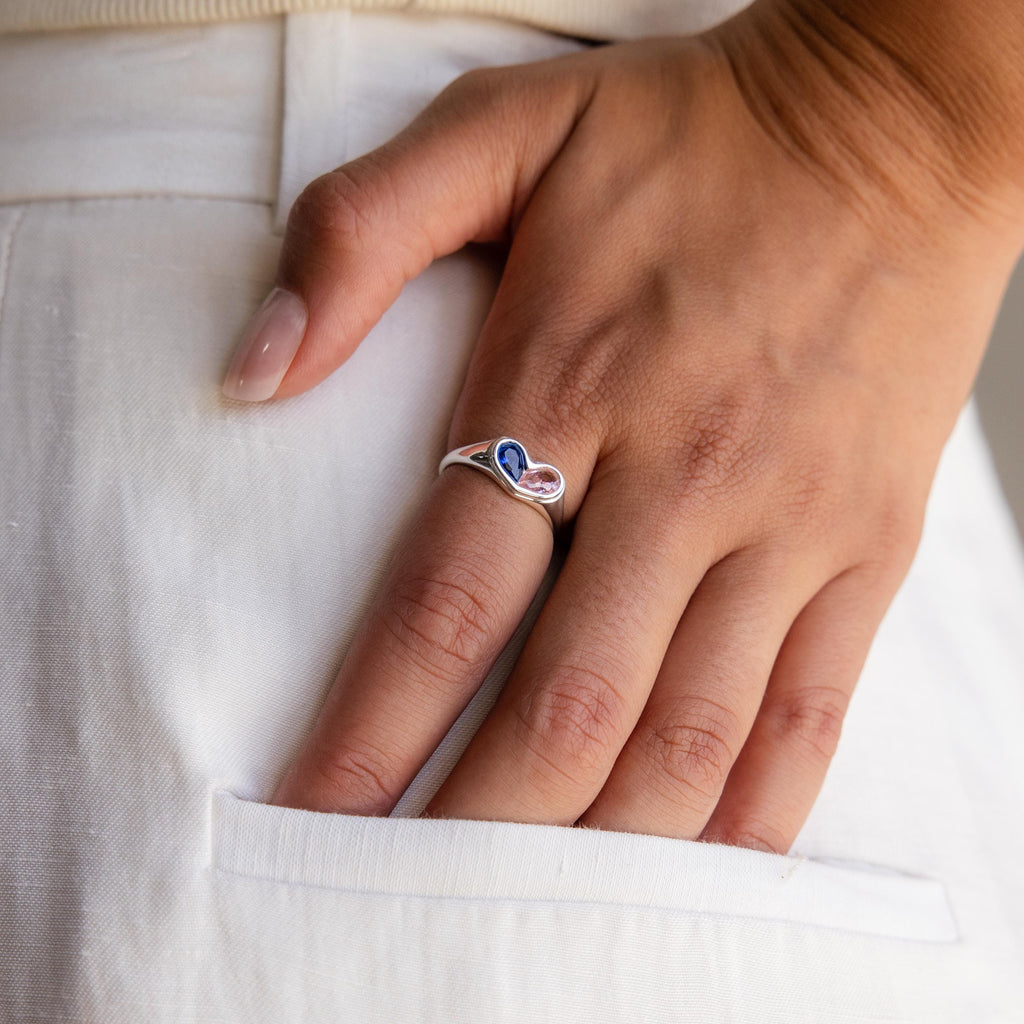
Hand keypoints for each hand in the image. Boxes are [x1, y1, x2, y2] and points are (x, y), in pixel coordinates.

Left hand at [235, 0, 1023, 850]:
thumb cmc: (690, 133)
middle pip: (563, 703)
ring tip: (529, 906)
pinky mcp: (869, 542)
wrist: (890, 122)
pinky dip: (746, 812)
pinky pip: (809, 712)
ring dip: (600, 840)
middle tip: (413, 898)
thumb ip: (359, 236)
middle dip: (477, 822)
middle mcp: (683, 473)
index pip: (447, 603)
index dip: (371, 728)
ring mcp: (788, 519)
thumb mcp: (503, 128)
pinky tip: (691, 865)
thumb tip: (253, 371)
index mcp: (570, 382)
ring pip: (687, 734)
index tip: (315, 814)